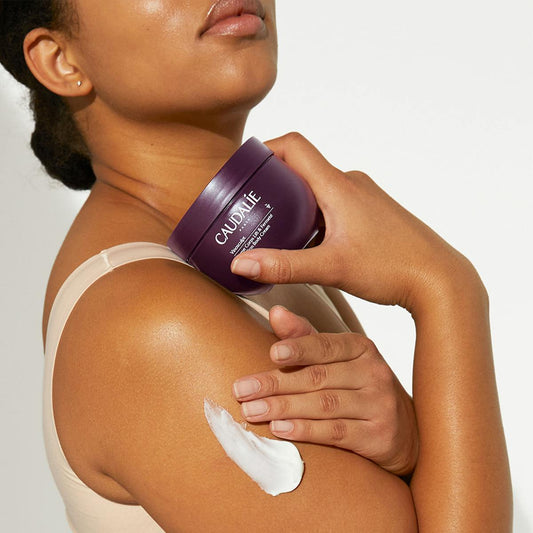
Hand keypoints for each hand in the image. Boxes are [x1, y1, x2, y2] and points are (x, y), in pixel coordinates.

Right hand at [231, 132, 472, 310]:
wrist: (440, 279)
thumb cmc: (392, 267)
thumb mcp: (331, 268)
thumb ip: (284, 266)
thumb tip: (240, 264)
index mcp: (339, 186)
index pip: (295, 146)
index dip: (265, 148)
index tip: (244, 168)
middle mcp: (351, 184)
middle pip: (303, 167)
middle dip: (273, 182)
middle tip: (252, 205)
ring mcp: (364, 198)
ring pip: (319, 188)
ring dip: (295, 201)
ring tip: (275, 227)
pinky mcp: (371, 213)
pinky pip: (334, 203)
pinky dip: (314, 214)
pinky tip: (309, 242)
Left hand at [232, 306, 418, 476]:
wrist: (404, 430)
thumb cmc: (359, 387)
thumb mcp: (337, 359)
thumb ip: (305, 337)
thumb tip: (275, 311)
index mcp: (360, 347)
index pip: (325, 345)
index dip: (298, 348)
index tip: (271, 353)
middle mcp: (373, 372)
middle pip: (317, 377)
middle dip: (275, 383)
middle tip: (241, 390)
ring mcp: (379, 404)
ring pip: (324, 404)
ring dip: (283, 408)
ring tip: (252, 411)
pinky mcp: (379, 435)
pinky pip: (336, 432)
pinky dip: (305, 430)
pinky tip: (280, 430)